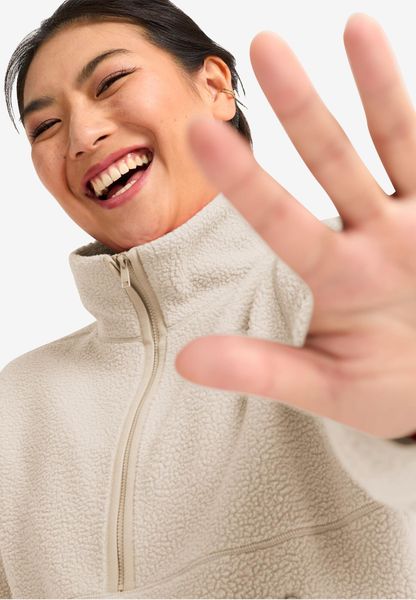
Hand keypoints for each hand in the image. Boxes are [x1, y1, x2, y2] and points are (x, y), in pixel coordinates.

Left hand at [175, 13, 415, 439]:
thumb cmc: (386, 387)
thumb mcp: (326, 385)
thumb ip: (262, 368)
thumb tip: (183, 361)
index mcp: (334, 277)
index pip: (281, 221)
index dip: (244, 180)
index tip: (200, 131)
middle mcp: (371, 238)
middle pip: (332, 163)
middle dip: (303, 107)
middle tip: (263, 46)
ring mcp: (415, 224)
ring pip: (392, 145)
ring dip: (376, 88)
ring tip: (355, 26)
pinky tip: (401, 68)